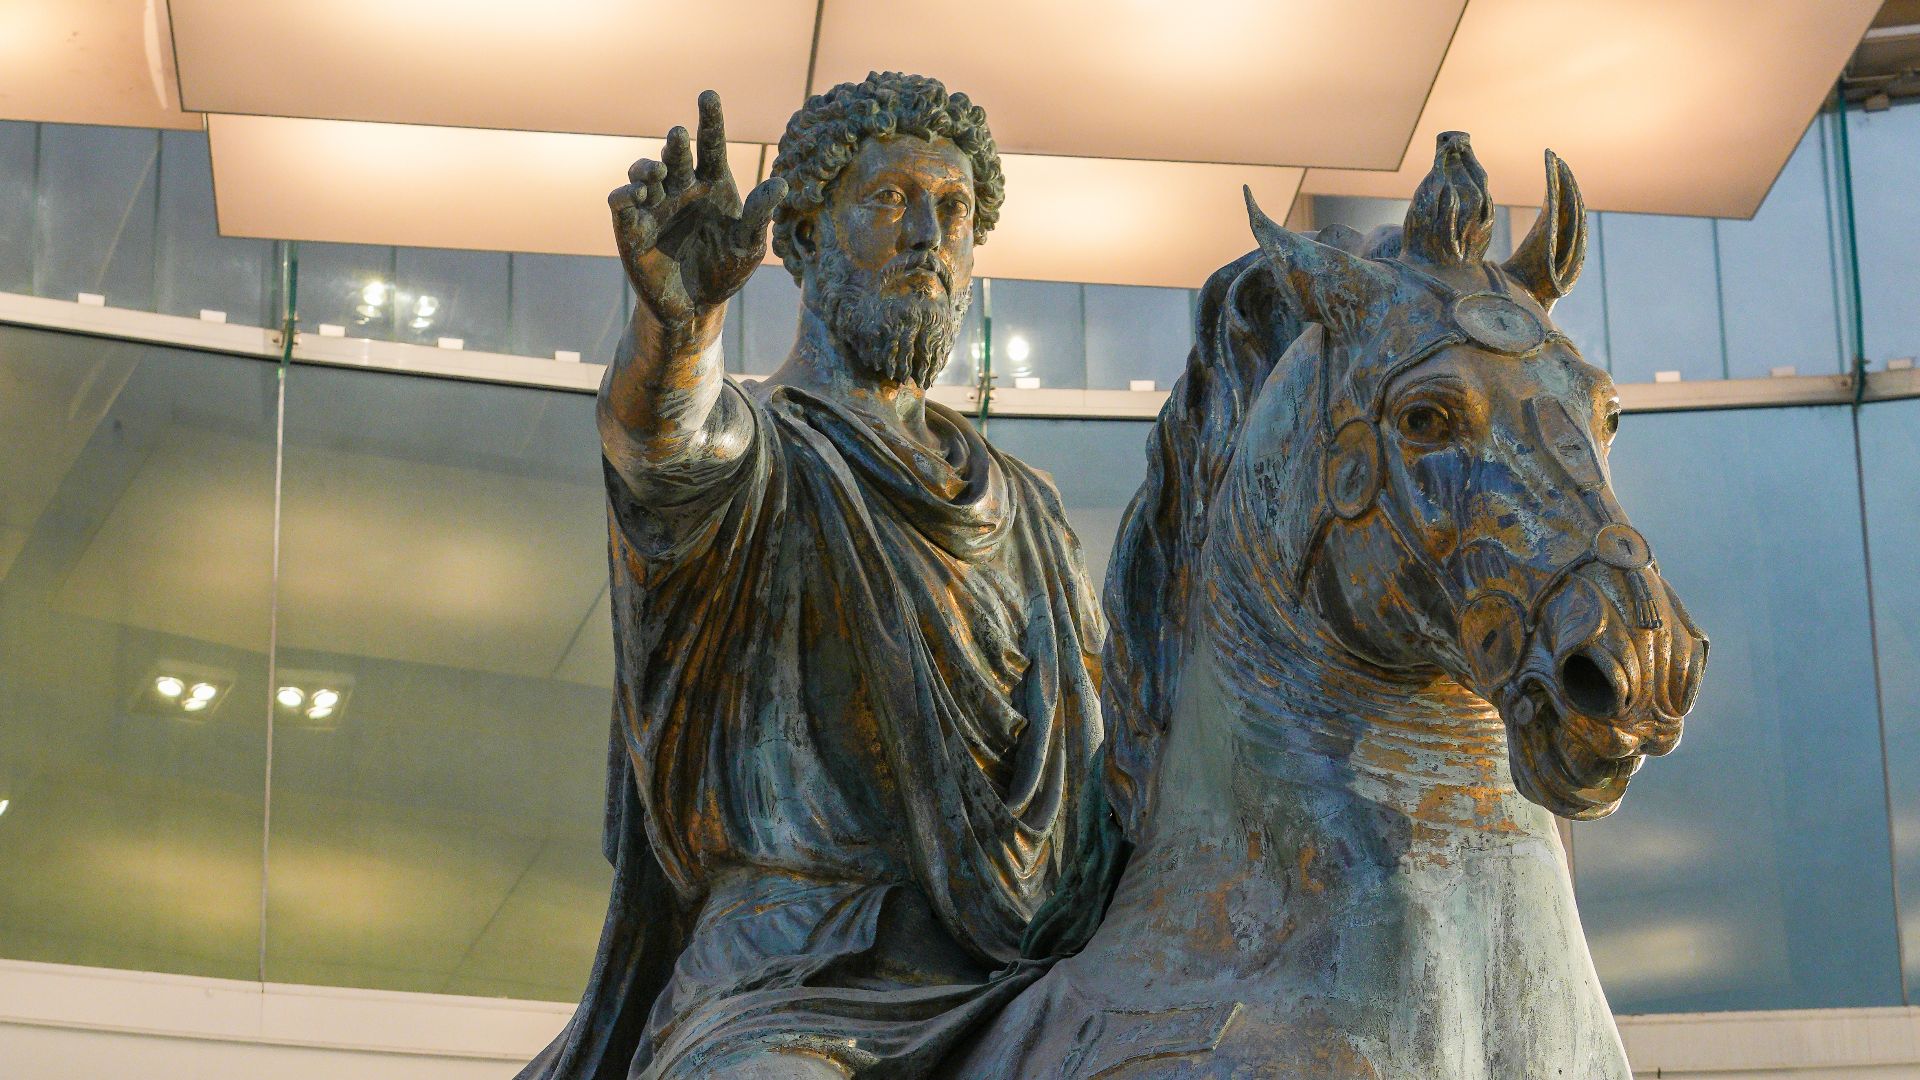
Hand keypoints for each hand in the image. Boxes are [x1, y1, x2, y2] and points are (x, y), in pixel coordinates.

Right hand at [609, 90, 786, 324]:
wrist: (696, 308)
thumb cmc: (725, 271)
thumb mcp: (747, 246)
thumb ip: (758, 216)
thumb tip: (780, 184)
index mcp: (712, 185)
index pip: (710, 145)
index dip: (709, 120)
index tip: (708, 95)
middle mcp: (681, 189)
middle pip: (675, 156)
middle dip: (674, 145)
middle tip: (678, 136)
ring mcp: (654, 207)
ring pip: (643, 174)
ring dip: (646, 167)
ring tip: (657, 170)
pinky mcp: (631, 230)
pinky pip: (621, 206)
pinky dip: (623, 196)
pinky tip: (633, 195)